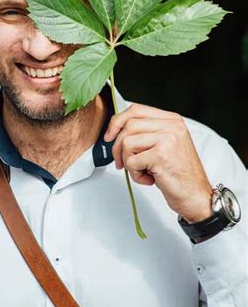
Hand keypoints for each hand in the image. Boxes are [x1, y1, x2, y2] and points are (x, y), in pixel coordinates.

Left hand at [104, 103, 213, 222]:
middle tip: (120, 163)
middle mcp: (172, 126)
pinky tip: (149, 179)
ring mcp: (167, 139)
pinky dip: (135, 175)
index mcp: (172, 120)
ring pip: (127, 143)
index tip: (109, 136)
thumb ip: (147, 133)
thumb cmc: (179, 174)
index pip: (136, 110)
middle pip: (128, 125)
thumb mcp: (166, 145)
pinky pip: (132, 162)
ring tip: (142, 172)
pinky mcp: (161, 155)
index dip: (117, 122)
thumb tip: (116, 130)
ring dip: (128, 162)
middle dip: (117, 147)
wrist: (196, 196)